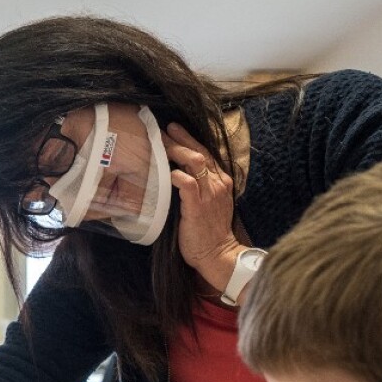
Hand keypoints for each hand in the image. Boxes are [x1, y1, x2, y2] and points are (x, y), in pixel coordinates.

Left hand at [163, 123, 242, 291]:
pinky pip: (188, 185)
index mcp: (220, 180)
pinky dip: (177, 176)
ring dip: (177, 151)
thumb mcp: (207, 203)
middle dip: (181, 138)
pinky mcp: (198, 207)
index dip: (189, 139)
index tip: (174, 129)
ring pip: (195, 162)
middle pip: (199, 152)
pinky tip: (167, 172)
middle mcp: (217, 183)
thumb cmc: (207, 231)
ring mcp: (209, 194)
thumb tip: (177, 173)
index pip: (205, 152)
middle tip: (163, 129)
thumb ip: (197, 187)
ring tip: (161, 144)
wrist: (217, 253)